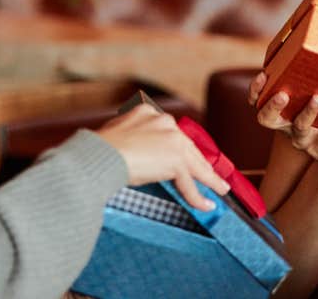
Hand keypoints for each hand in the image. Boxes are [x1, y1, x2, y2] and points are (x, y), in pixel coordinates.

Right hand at [96, 104, 230, 209]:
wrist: (98, 156)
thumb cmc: (98, 151)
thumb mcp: (117, 136)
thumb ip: (132, 140)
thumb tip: (133, 154)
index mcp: (149, 114)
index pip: (171, 134)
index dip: (180, 148)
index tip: (185, 157)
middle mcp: (165, 123)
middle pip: (188, 148)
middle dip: (200, 164)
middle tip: (210, 176)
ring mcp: (173, 141)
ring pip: (195, 164)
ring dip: (210, 180)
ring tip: (219, 190)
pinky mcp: (176, 160)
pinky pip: (189, 183)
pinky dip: (197, 197)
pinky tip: (206, 205)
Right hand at [249, 72, 317, 178]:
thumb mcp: (316, 99)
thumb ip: (312, 80)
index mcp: (281, 113)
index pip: (259, 102)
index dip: (256, 91)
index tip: (263, 75)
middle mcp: (287, 127)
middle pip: (268, 119)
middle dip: (272, 106)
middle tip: (282, 94)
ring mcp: (304, 140)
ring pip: (300, 127)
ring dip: (308, 112)